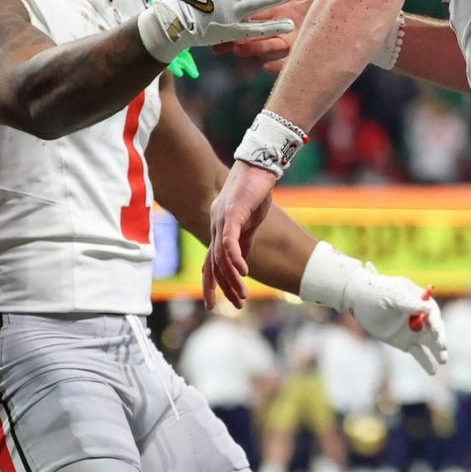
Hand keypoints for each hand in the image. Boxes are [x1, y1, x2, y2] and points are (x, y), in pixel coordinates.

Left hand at [204, 160, 278, 308]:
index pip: (211, 260)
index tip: (213, 303)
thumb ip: (244, 239)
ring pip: (222, 256)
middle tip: (227, 306)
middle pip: (213, 262)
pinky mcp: (232, 213)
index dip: (211, 282)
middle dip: (220, 287)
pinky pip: (230, 241)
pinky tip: (243, 272)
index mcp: (220, 228)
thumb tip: (242, 259)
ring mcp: (222, 219)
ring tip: (242, 296)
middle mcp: (216, 225)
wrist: (259, 165)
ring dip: (231, 278)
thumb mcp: (250, 221)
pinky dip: (235, 258)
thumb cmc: (255, 189)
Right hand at [217, 0, 323, 73]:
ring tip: (237, 49)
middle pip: (257, 32)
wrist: (358, 17)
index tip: (221, 13)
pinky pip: (289, 65)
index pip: (259, 10)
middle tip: (217, 40)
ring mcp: (296, 43)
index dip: (241, 11)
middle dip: (236, 37)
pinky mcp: (307, 55)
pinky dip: (278, 66)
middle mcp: (287, 26)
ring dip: (253, 48)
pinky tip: (265, 67)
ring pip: (269, 46)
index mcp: (286, 9)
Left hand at [345, 269, 448, 374]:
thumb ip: (408, 302)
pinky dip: (426, 362)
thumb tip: (429, 309)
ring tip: (443, 360)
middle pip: (435, 329)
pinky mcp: (406, 343)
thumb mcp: (391, 294)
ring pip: (430, 343)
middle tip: (442, 346)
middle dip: (440, 338)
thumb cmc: (375, 292)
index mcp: (420, 300)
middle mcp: (420, 316)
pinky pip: (419, 354)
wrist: (357, 301)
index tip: (436, 331)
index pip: (432, 312)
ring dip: (438, 351)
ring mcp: (414, 330)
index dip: (436, 321)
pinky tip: (432, 371)